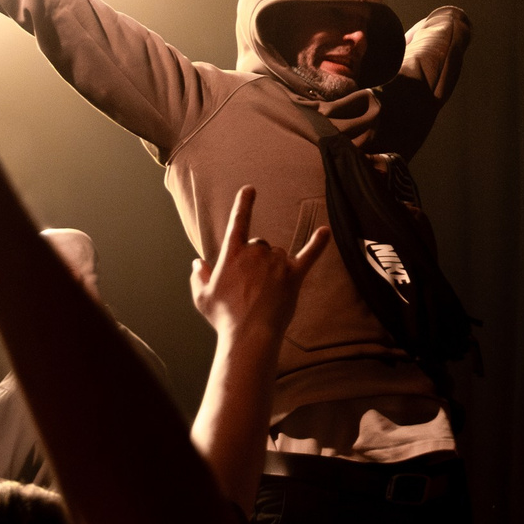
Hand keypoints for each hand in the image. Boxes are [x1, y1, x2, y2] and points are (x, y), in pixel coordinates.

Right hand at [189, 188, 328, 341]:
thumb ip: (199, 276)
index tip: (250, 189)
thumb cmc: (224, 318)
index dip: (244, 204)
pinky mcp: (293, 275)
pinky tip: (326, 232)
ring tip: (266, 293)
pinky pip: (308, 254)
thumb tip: (198, 263)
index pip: (238, 221)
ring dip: (274, 267)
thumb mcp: (202, 297)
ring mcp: (276, 263)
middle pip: (260, 244)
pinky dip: (318, 243)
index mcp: (232, 254)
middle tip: (251, 287)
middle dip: (257, 261)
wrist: (249, 335)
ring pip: (278, 254)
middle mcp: (255, 252)